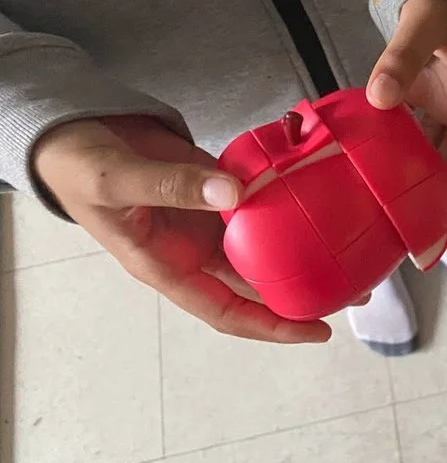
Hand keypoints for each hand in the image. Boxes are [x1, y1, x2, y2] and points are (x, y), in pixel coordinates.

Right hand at [32, 116, 330, 342]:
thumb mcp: (116, 179)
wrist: (75, 131)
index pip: (229, 311)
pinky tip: (321, 195)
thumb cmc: (80, 166)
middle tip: (356, 289)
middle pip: (259, 282)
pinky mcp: (217, 190)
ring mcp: (208, 220)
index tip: (317, 332)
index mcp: (168, 267)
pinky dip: (288, 200)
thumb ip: (172, 186)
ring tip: (353, 247)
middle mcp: (195, 252)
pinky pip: (259, 201)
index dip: (272, 326)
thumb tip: (234, 194)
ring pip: (265, 244)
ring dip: (305, 247)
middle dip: (305, 290)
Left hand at [367, 0, 446, 248]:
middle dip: (446, 212)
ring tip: (400, 232)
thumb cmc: (439, 5)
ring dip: (422, 195)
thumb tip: (380, 97)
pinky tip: (378, 189)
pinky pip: (415, 147)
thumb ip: (401, 56)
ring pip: (438, 165)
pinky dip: (400, 168)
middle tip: (421, 252)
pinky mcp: (425, 110)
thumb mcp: (424, 24)